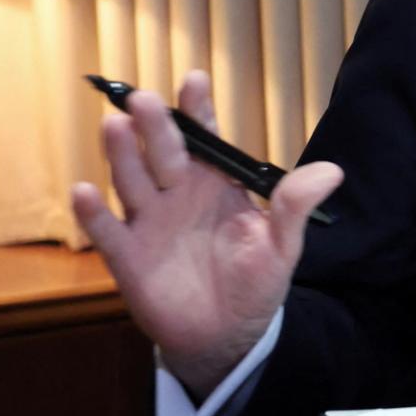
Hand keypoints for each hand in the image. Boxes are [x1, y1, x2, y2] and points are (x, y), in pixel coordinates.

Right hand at [71, 71, 340, 400]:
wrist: (229, 335)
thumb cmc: (255, 282)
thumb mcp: (282, 244)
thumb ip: (295, 206)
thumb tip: (332, 172)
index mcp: (215, 183)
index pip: (205, 137)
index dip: (198, 109)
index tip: (194, 80)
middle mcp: (177, 194)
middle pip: (163, 152)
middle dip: (155, 125)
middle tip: (145, 99)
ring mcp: (149, 222)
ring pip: (132, 180)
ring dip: (122, 154)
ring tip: (115, 126)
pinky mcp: (127, 257)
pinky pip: (107, 231)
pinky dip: (94, 213)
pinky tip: (83, 191)